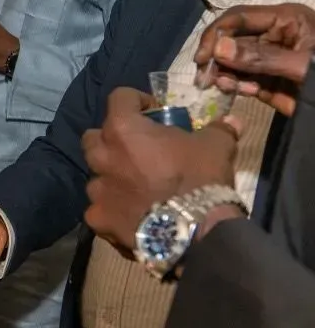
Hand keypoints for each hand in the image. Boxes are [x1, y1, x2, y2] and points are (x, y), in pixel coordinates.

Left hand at [82, 87, 239, 253]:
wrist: (194, 230)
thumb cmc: (200, 178)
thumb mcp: (217, 146)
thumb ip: (219, 129)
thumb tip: (231, 121)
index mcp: (124, 129)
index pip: (120, 98)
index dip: (136, 101)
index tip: (153, 111)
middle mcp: (101, 156)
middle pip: (95, 138)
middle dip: (112, 139)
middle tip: (137, 149)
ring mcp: (96, 189)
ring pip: (96, 175)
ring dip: (112, 176)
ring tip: (136, 186)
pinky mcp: (97, 218)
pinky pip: (99, 209)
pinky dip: (112, 209)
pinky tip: (130, 214)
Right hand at [195, 3, 314, 117]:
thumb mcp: (303, 64)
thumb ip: (261, 57)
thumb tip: (218, 49)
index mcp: (286, 20)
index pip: (240, 17)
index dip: (217, 33)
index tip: (202, 56)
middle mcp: (274, 36)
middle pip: (232, 38)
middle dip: (216, 56)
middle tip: (204, 77)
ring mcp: (270, 59)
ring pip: (233, 61)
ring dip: (224, 73)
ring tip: (223, 86)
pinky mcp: (269, 81)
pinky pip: (242, 80)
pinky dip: (235, 85)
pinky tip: (238, 91)